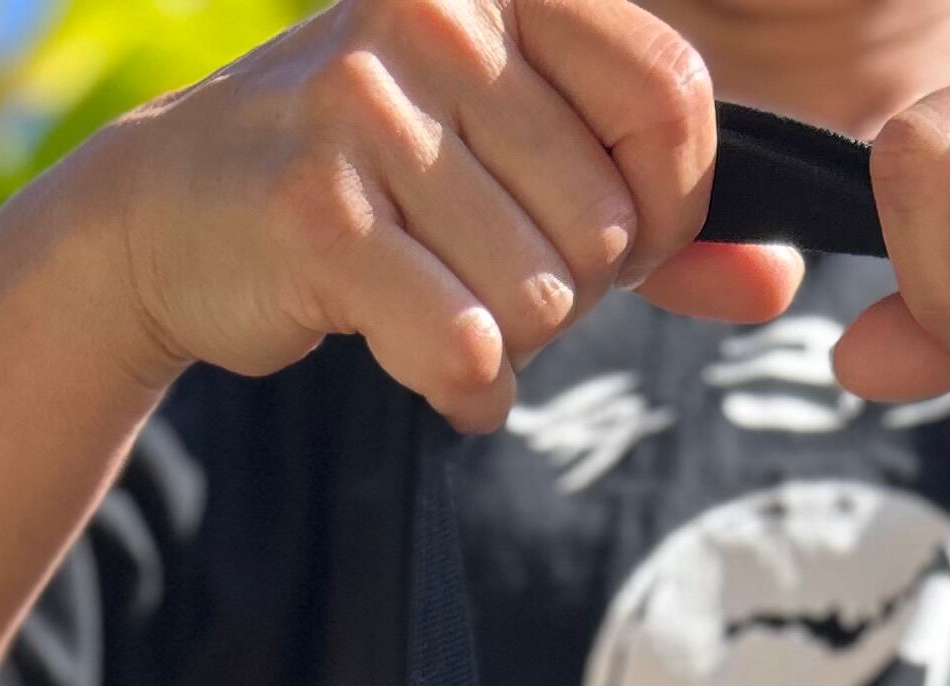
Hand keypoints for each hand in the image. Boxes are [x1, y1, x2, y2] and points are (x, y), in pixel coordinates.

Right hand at [91, 0, 805, 427]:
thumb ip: (656, 215)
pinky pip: (462, 344)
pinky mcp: (319, 210)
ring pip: (541, 299)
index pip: (674, 104)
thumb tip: (774, 283)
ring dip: (502, 340)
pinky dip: (455, 385)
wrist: (175, 212)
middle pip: (609, 227)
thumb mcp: (514, 158)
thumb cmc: (374, 187)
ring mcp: (369, 107)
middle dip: (566, 289)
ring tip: (427, 295)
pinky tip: (409, 350)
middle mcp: (438, 15)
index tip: (610, 237)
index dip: (669, 209)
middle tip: (476, 267)